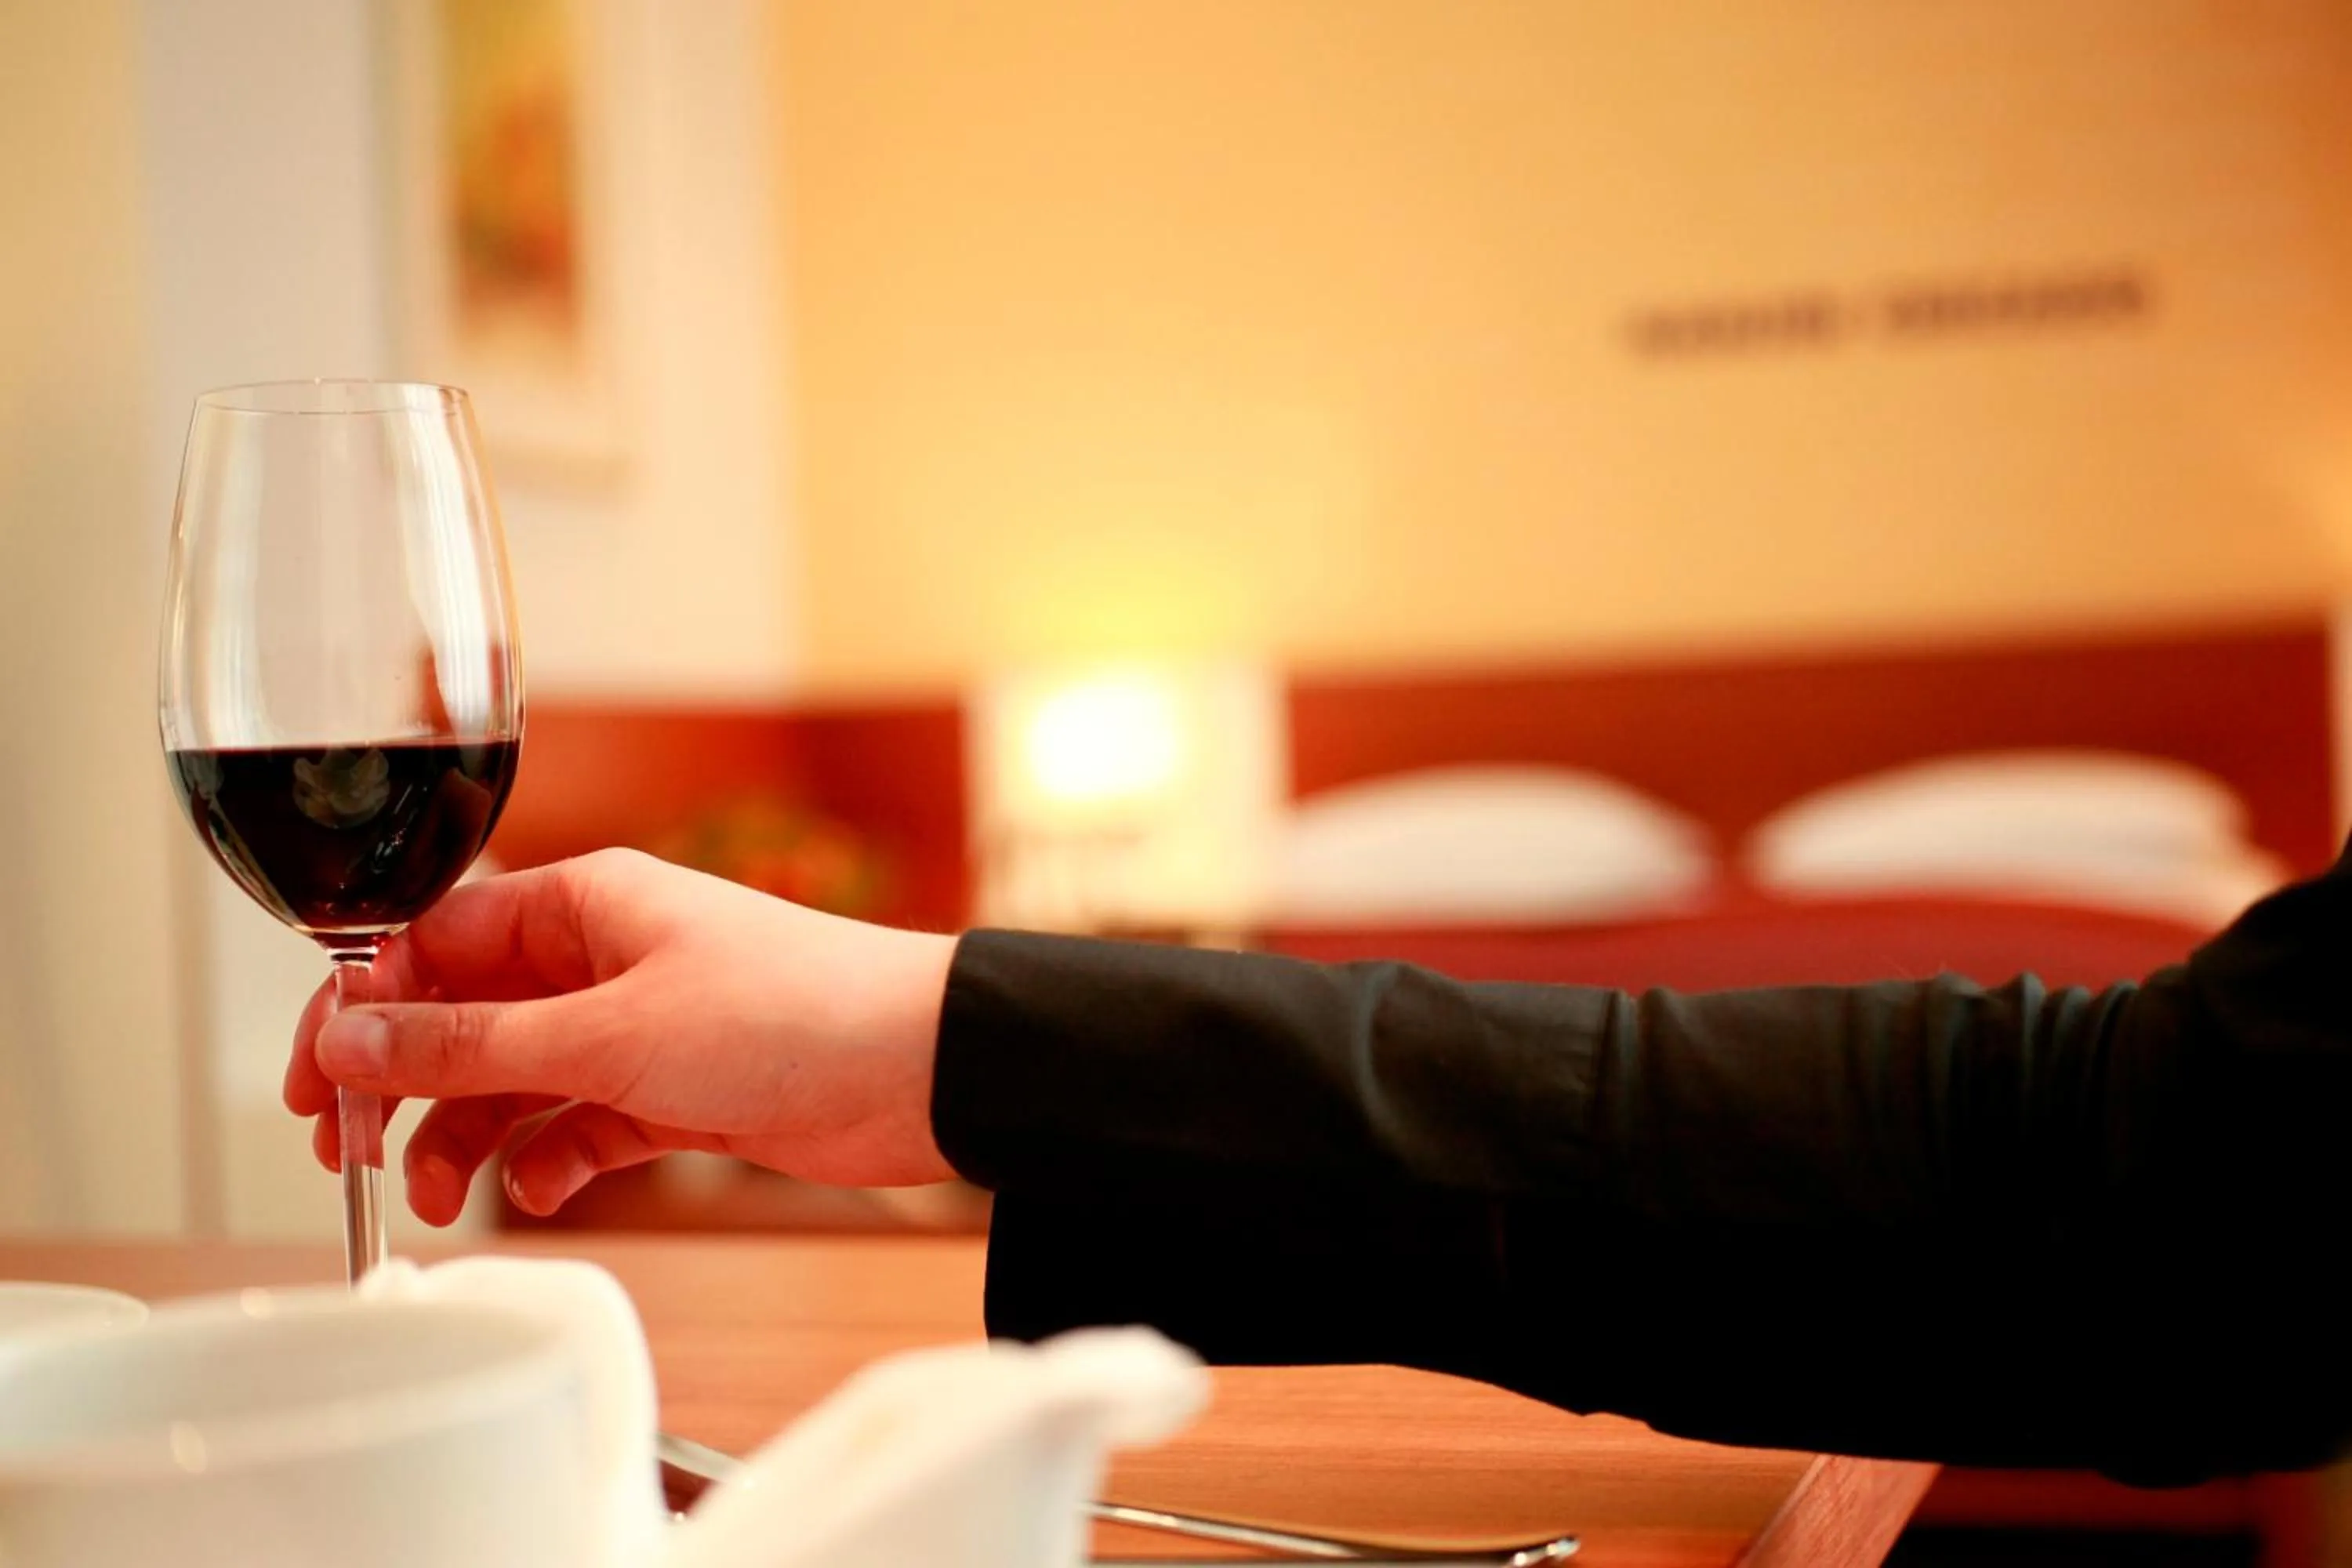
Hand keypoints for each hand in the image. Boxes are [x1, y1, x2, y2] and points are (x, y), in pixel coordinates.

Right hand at [285, 849, 958, 1224]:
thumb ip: (471, 1043)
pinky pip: (578, 1127)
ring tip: (439, 1195)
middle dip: (401, 1083)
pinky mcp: (675, 1092)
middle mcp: (603, 957)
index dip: (361, 1009)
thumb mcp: (606, 1033)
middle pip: (462, 1016)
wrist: (922, 1070)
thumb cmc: (791, 1012)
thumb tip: (352, 1038)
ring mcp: (639, 1026)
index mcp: (582, 903)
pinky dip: (550, 1161)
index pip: (431, 942)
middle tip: (349, 1150)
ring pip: (514, 1081)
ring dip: (467, 1138)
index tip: (314, 1081)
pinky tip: (541, 1192)